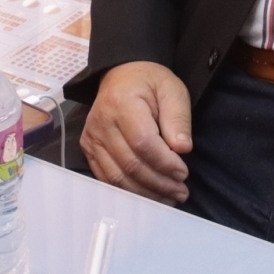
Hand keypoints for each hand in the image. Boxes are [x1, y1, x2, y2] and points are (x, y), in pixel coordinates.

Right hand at [80, 61, 193, 203]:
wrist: (121, 76)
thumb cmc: (150, 83)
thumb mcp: (172, 90)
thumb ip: (178, 118)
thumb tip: (182, 149)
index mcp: (122, 103)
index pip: (142, 142)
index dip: (164, 163)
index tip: (184, 172)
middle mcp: (102, 122)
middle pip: (130, 164)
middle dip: (159, 183)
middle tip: (181, 192)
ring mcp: (92, 138)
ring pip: (118, 177)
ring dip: (146, 193)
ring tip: (169, 197)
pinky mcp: (89, 149)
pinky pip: (107, 178)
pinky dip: (128, 192)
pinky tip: (149, 195)